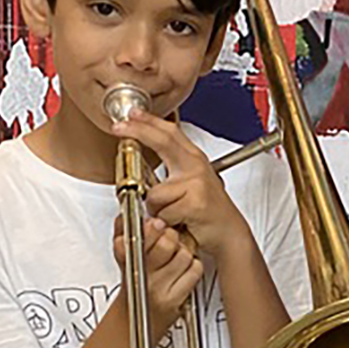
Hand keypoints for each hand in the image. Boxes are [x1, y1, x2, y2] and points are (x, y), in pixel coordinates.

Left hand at [110, 111, 250, 259]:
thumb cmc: (209, 211)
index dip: (149, 121)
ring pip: (154, 194)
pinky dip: (165, 222)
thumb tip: (141, 163)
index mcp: (194, 159)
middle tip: (120, 127)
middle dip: (138, 130)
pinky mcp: (194, 203)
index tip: (132, 114)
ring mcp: (196, 183)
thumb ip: (172, 169)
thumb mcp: (192, 183)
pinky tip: (179, 222)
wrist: (229, 233)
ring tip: (171, 213)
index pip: (170, 132)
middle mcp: (196, 166)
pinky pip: (163, 213)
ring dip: (156, 209)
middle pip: (163, 141)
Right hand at [113, 212, 201, 332]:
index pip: (139, 236)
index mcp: (127, 261)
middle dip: (170, 237)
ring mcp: (159, 289)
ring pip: (183, 255)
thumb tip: (124, 216)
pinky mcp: (175, 300)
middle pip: (166, 243)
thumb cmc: (131, 289)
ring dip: (183, 253)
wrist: (132, 324)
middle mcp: (142, 276)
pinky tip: (183, 270)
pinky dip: (193, 267)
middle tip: (168, 240)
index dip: (152, 227)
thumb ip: (121, 235)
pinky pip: (194, 271)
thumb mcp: (122, 260)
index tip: (155, 223)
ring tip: (175, 257)